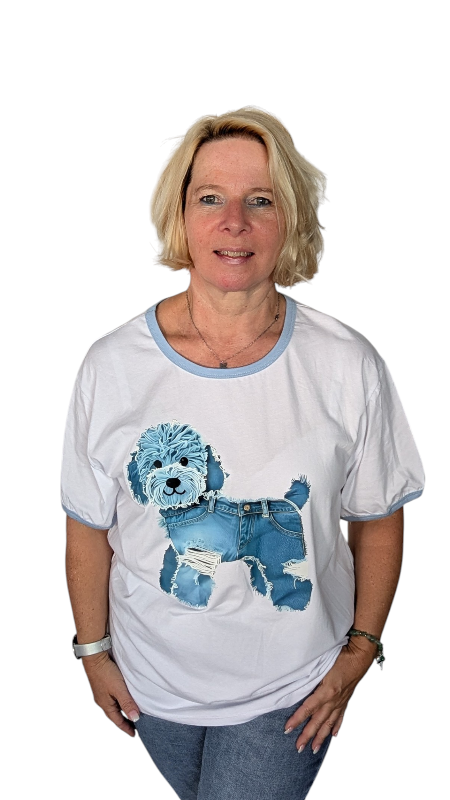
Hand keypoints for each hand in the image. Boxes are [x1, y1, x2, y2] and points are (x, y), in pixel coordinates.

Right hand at [82, 652, 140, 736]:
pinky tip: (124, 696)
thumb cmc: (105, 672)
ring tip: (131, 712)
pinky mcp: (103, 684)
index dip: (126, 727)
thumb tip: (135, 718)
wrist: (95, 656)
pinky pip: (113, 697)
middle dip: (124, 720)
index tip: (133, 733)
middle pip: (115, 714)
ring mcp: (102, 692)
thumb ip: (127, 703)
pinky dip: (120, 700)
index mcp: (105, 704)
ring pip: (114, 705)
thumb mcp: (119, 689)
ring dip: (122, 710)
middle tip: (134, 724)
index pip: (117, 720)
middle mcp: (102, 700)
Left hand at [284, 637, 376, 752]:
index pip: (308, 709)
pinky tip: (333, 735)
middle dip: (307, 735)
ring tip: (314, 749)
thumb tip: (297, 684)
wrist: (360, 655)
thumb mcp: (322, 665)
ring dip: (321, 737)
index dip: (297, 719)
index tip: (287, 729)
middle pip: (318, 721)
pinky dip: (336, 727)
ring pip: (329, 723)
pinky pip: (340, 716)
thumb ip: (311, 676)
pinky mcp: (346, 699)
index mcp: (327, 691)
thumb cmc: (340, 655)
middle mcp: (334, 699)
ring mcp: (341, 701)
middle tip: (298, 747)